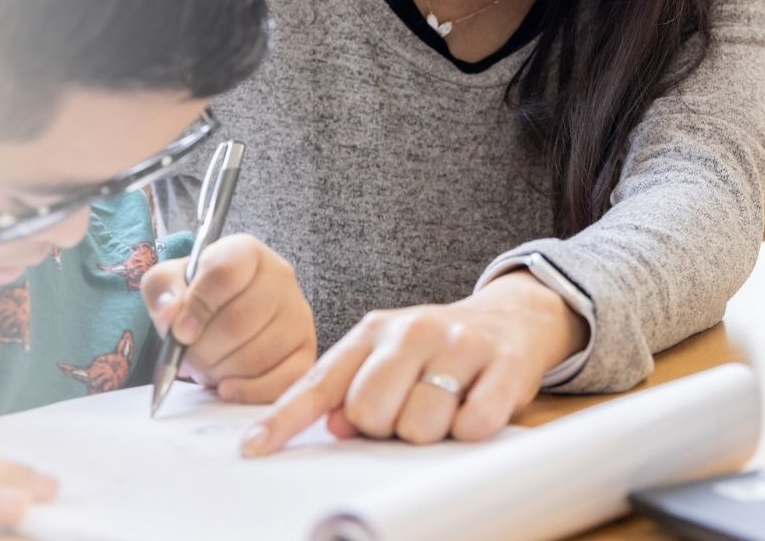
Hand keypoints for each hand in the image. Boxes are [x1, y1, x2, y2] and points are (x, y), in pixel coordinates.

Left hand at [140, 233, 316, 402]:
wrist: (222, 313)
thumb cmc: (195, 296)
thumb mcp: (168, 282)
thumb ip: (162, 290)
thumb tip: (171, 316)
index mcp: (244, 252)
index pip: (225, 273)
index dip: (198, 307)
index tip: (180, 332)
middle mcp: (280, 277)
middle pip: (240, 321)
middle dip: (204, 349)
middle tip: (187, 357)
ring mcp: (299, 314)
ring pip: (258, 355)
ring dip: (221, 371)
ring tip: (206, 367)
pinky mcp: (307, 350)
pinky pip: (283, 380)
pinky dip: (249, 391)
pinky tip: (227, 388)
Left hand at [240, 269, 587, 455]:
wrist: (511, 316)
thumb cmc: (435, 349)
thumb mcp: (386, 358)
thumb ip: (351, 390)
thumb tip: (336, 427)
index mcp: (370, 333)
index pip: (318, 384)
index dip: (283, 421)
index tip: (254, 449)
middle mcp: (409, 332)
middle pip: (368, 414)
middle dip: (385, 428)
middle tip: (408, 410)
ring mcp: (457, 345)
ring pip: (419, 426)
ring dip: (431, 432)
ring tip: (445, 405)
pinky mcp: (502, 365)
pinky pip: (473, 425)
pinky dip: (471, 429)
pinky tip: (473, 406)